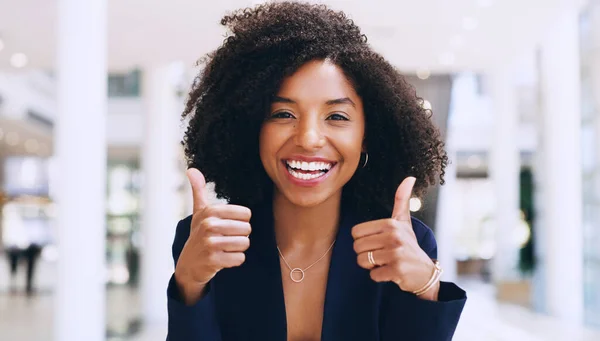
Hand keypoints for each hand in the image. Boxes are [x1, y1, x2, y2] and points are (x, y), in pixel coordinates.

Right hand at [174, 168, 251, 301]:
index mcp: (210, 211)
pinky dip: (235, 260)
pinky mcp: (214, 260)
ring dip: (238, 249)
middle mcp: (209, 225)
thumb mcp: (199, 212)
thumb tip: (191, 169)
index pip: (246, 214)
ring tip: (225, 248)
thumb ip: (198, 190)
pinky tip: (223, 259)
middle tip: (226, 239)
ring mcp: (210, 243)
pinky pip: (240, 258)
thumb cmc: (198, 234)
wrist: (189, 264)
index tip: (228, 227)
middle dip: (240, 236)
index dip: (241, 222)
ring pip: (245, 243)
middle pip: (247, 229)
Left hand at [351, 177, 438, 298]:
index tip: (378, 243)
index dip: (363, 241)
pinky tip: (391, 272)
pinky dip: (379, 276)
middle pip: (357, 247)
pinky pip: (373, 275)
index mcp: (391, 224)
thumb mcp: (404, 222)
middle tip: (382, 255)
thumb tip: (409, 178)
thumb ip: (402, 200)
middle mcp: (394, 236)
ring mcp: (396, 253)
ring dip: (371, 266)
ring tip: (386, 263)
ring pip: (362, 261)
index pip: (355, 233)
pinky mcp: (397, 270)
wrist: (425, 272)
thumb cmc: (409, 245)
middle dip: (366, 254)